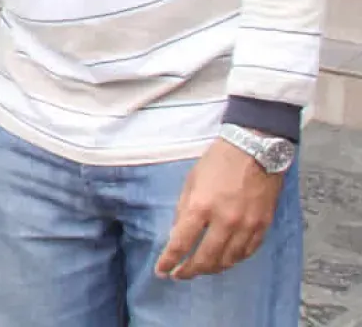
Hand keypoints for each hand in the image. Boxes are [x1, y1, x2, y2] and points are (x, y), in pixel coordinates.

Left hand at [155, 138, 286, 279]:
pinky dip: (233, 260)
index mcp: (201, 207)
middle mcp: (225, 221)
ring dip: (211, 269)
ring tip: (200, 270)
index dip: (169, 261)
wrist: (255, 149)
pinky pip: (247, 252)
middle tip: (179, 275)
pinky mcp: (263, 226)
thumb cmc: (218, 162)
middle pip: (206, 259)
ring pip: (228, 260)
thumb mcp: (191, 182)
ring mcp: (246, 225)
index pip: (181, 243)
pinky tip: (224, 261)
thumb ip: (183, 210)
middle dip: (189, 271)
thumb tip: (177, 234)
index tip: (162, 271)